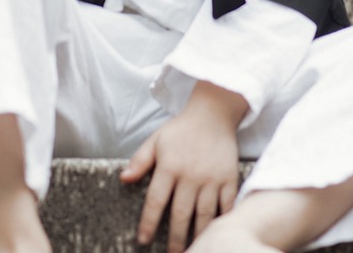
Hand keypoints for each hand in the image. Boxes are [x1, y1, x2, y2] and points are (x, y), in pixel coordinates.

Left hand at [120, 82, 245, 252]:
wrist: (214, 112)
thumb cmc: (181, 129)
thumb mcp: (156, 140)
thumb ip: (140, 161)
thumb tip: (123, 179)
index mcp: (169, 165)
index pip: (156, 200)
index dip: (148, 222)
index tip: (143, 240)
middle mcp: (191, 174)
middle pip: (181, 213)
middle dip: (175, 239)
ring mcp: (211, 177)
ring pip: (203, 214)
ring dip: (197, 235)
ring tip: (192, 249)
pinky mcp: (229, 178)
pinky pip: (226, 205)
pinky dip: (222, 221)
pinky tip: (216, 233)